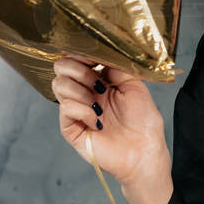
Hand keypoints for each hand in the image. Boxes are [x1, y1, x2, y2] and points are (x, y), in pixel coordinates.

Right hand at [52, 56, 169, 187]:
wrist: (144, 151)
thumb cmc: (144, 121)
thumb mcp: (135, 85)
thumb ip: (116, 67)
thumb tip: (100, 52)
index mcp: (100, 80)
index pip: (78, 58)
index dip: (81, 52)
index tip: (93, 56)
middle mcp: (85, 92)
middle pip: (61, 67)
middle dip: (79, 69)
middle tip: (98, 83)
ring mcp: (76, 109)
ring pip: (58, 84)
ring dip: (80, 89)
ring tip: (98, 103)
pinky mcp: (71, 128)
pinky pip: (65, 108)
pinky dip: (82, 110)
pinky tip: (97, 120)